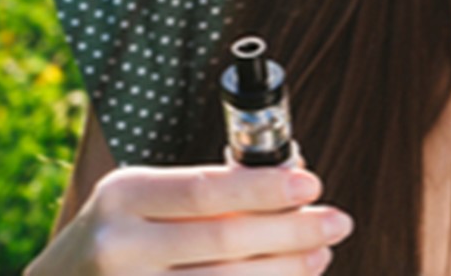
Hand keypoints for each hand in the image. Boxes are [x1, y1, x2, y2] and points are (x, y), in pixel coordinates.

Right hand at [24, 163, 353, 274]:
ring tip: (320, 253)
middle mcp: (120, 247)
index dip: (264, 189)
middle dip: (291, 232)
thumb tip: (286, 183)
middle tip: (338, 220)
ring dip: (285, 271)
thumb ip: (201, 193)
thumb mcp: (141, 198)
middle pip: (224, 242)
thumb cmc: (113, 235)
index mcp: (123, 196)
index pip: (206, 189)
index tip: (311, 183)